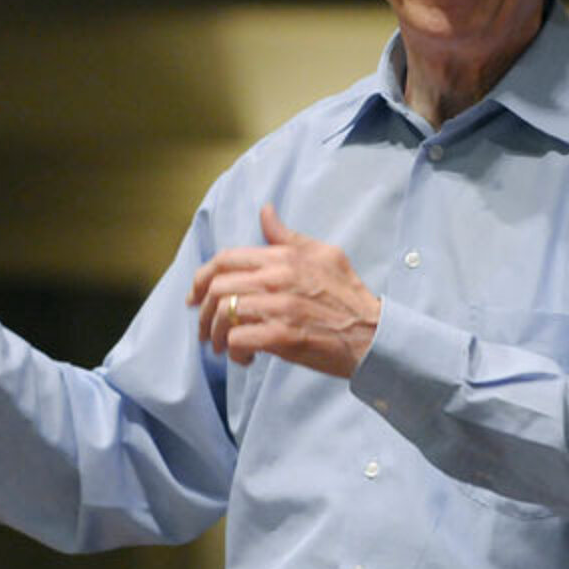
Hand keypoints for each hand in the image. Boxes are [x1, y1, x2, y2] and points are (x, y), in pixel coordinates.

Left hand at [187, 204, 380, 376]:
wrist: (373, 335)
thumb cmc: (347, 296)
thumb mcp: (323, 254)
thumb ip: (287, 236)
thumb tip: (265, 210)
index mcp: (284, 257)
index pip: (226, 259)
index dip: (202, 277)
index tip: (195, 295)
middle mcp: (278, 278)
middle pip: (218, 287)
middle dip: (202, 311)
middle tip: (204, 328)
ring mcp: (280, 307)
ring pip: (224, 314)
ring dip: (216, 334)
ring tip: (221, 346)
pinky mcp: (284, 336)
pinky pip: (239, 339)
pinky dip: (234, 351)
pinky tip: (244, 357)